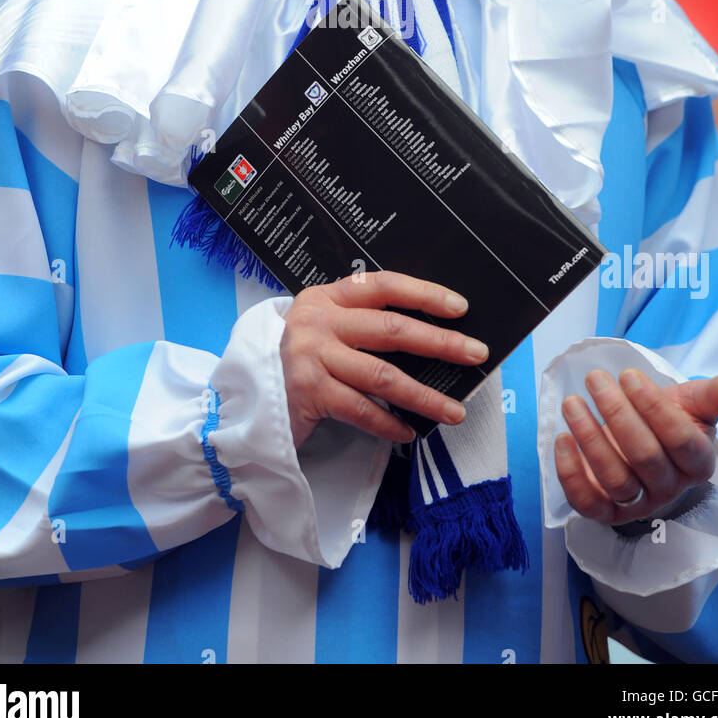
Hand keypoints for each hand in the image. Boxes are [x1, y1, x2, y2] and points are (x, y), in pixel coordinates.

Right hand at [279, 269, 487, 449]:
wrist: (242, 396)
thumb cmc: (293, 361)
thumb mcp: (321, 328)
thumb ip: (359, 324)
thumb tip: (426, 335)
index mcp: (326, 298)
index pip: (383, 285)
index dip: (424, 293)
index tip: (460, 307)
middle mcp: (318, 321)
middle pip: (391, 329)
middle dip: (440, 342)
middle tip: (475, 354)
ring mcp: (311, 357)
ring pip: (383, 376)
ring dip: (424, 396)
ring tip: (455, 410)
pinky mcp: (308, 394)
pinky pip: (361, 411)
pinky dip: (389, 424)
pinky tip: (409, 431)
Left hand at [554, 367, 717, 525]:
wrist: (645, 444)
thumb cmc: (668, 421)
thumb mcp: (692, 403)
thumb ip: (716, 394)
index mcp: (697, 462)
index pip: (680, 439)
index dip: (653, 407)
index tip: (628, 375)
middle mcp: (669, 487)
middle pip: (645, 457)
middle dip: (618, 414)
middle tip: (596, 381)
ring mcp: (637, 503)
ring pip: (615, 478)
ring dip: (590, 438)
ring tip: (573, 403)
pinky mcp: (606, 511)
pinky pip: (587, 503)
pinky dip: (571, 474)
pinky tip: (562, 440)